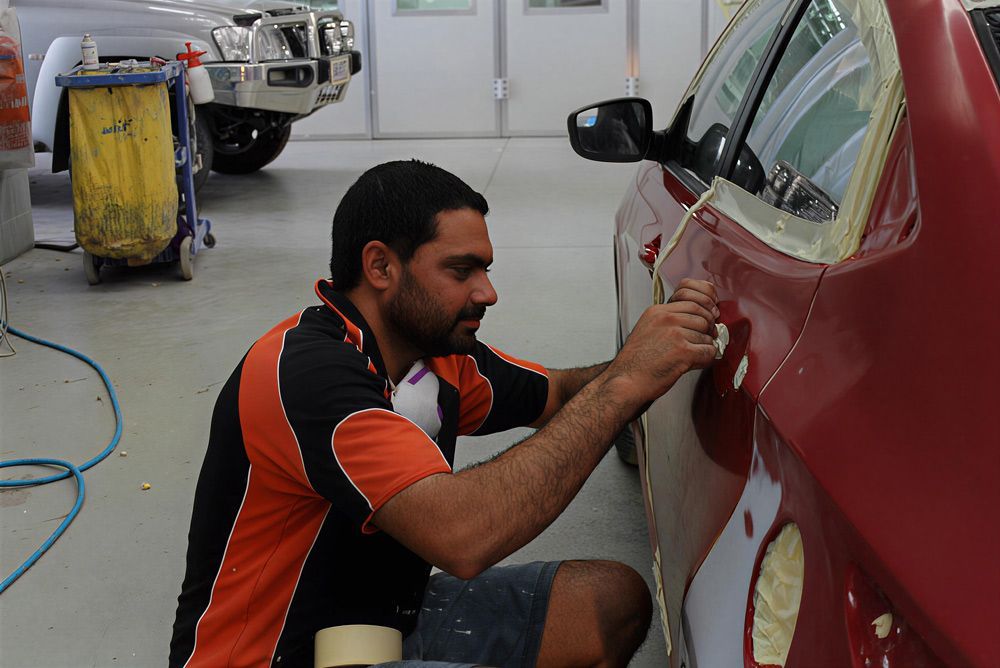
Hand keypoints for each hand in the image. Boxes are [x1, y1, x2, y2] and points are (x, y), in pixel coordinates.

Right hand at [607, 279, 718, 404]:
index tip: (703, 324)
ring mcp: (675, 334)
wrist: (626, 381)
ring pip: (707, 335)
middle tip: (700, 342)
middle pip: (703, 316)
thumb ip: (668, 322)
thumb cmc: (635, 362)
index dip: (701, 315)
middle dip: (706, 331)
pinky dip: (706, 360)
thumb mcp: (647, 330)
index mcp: (658, 311)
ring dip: (704, 347)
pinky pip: (709, 351)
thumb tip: (693, 323)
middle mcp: (667, 319)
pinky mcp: (684, 351)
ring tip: (691, 356)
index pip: (692, 302)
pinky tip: (694, 363)